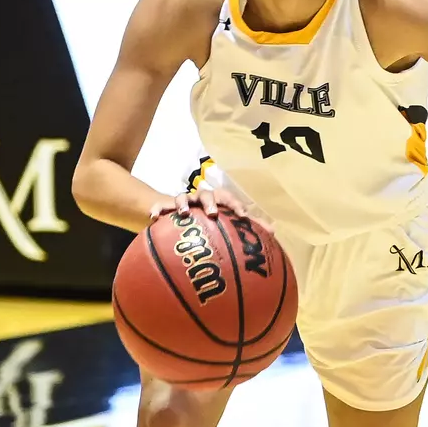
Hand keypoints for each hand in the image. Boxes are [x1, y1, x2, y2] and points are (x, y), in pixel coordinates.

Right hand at [150, 183, 269, 231]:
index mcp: (218, 201)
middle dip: (210, 202)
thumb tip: (273, 232)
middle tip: (213, 214)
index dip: (236, 205)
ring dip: (183, 203)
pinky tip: (153, 217)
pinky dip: (158, 209)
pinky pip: (161, 207)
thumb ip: (250, 228)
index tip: (242, 215)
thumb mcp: (229, 224)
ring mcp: (184, 202)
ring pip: (183, 197)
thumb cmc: (211, 221)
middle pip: (207, 194)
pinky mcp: (167, 207)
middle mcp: (201, 199)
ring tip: (183, 214)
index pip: (229, 198)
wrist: (181, 216)